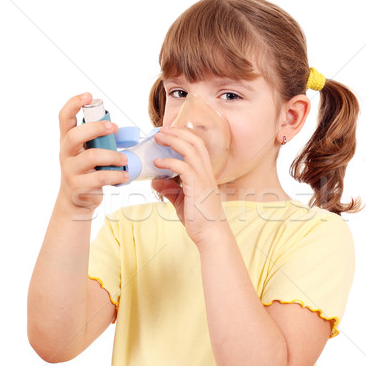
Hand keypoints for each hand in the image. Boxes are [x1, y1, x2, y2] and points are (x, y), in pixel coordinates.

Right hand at [58, 93, 128, 213]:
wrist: (76, 200)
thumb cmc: (86, 171)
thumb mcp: (89, 152)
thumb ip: (100, 140)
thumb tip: (120, 130)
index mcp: (67, 140)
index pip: (64, 118)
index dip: (74, 104)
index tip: (89, 96)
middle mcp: (66, 153)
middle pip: (75, 135)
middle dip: (95, 128)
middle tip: (112, 128)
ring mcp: (70, 170)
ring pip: (91, 157)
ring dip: (112, 155)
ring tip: (124, 159)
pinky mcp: (79, 186)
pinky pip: (100, 177)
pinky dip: (116, 175)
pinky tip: (125, 175)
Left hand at [151, 126, 226, 246]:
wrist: (210, 235)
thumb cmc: (199, 220)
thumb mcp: (181, 202)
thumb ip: (169, 190)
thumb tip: (155, 181)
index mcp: (205, 173)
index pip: (198, 147)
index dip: (183, 136)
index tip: (168, 133)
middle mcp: (206, 172)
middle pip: (196, 142)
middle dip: (178, 132)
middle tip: (161, 130)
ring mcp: (203, 178)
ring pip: (191, 150)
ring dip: (173, 141)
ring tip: (159, 138)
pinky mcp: (197, 186)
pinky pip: (183, 167)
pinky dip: (169, 162)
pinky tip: (157, 163)